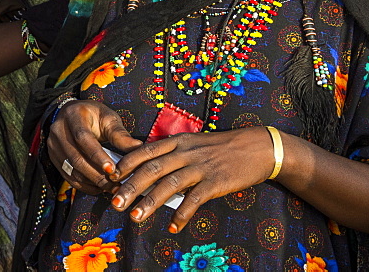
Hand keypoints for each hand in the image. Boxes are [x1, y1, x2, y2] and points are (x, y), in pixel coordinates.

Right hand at [46, 100, 142, 194]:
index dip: (97, 155)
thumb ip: (120, 134)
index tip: (112, 169)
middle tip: (116, 184)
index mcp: (73, 115)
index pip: (83, 138)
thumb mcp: (108, 118)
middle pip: (76, 158)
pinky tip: (99, 188)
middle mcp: (58, 130)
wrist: (70, 114)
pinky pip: (68, 177)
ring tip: (111, 188)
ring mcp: (53, 145)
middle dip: (97, 174)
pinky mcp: (53, 158)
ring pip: (71, 170)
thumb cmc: (94, 116)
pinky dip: (84, 185)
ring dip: (92, 182)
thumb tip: (138, 148)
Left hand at [109, 126, 274, 232]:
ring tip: (135, 217)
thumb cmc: (222, 148)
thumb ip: (173, 155)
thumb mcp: (194, 144)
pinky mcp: (215, 181)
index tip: (111, 176)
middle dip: (131, 186)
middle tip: (115, 202)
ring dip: (150, 202)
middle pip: (152, 168)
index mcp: (178, 141)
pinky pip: (195, 199)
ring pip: (169, 184)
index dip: (127, 163)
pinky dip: (182, 214)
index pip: (145, 151)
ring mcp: (200, 166)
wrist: (257, 147)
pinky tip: (173, 227)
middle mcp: (185, 152)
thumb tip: (150, 171)